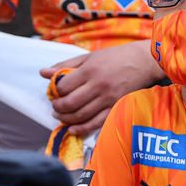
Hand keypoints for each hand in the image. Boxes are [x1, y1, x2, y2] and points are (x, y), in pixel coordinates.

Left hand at [40, 40, 164, 134]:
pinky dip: (82, 128)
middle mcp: (98, 85)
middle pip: (70, 103)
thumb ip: (65, 65)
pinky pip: (96, 123)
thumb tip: (43, 73)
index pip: (64, 86)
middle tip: (55, 107)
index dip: (55, 91)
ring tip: (61, 116)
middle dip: (58, 108)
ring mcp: (108, 98)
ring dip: (67, 119)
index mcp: (90, 70)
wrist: (143, 62)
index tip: (55, 92)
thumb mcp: (89, 57)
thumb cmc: (115, 57)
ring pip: (81, 115)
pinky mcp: (116, 107)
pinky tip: (74, 128)